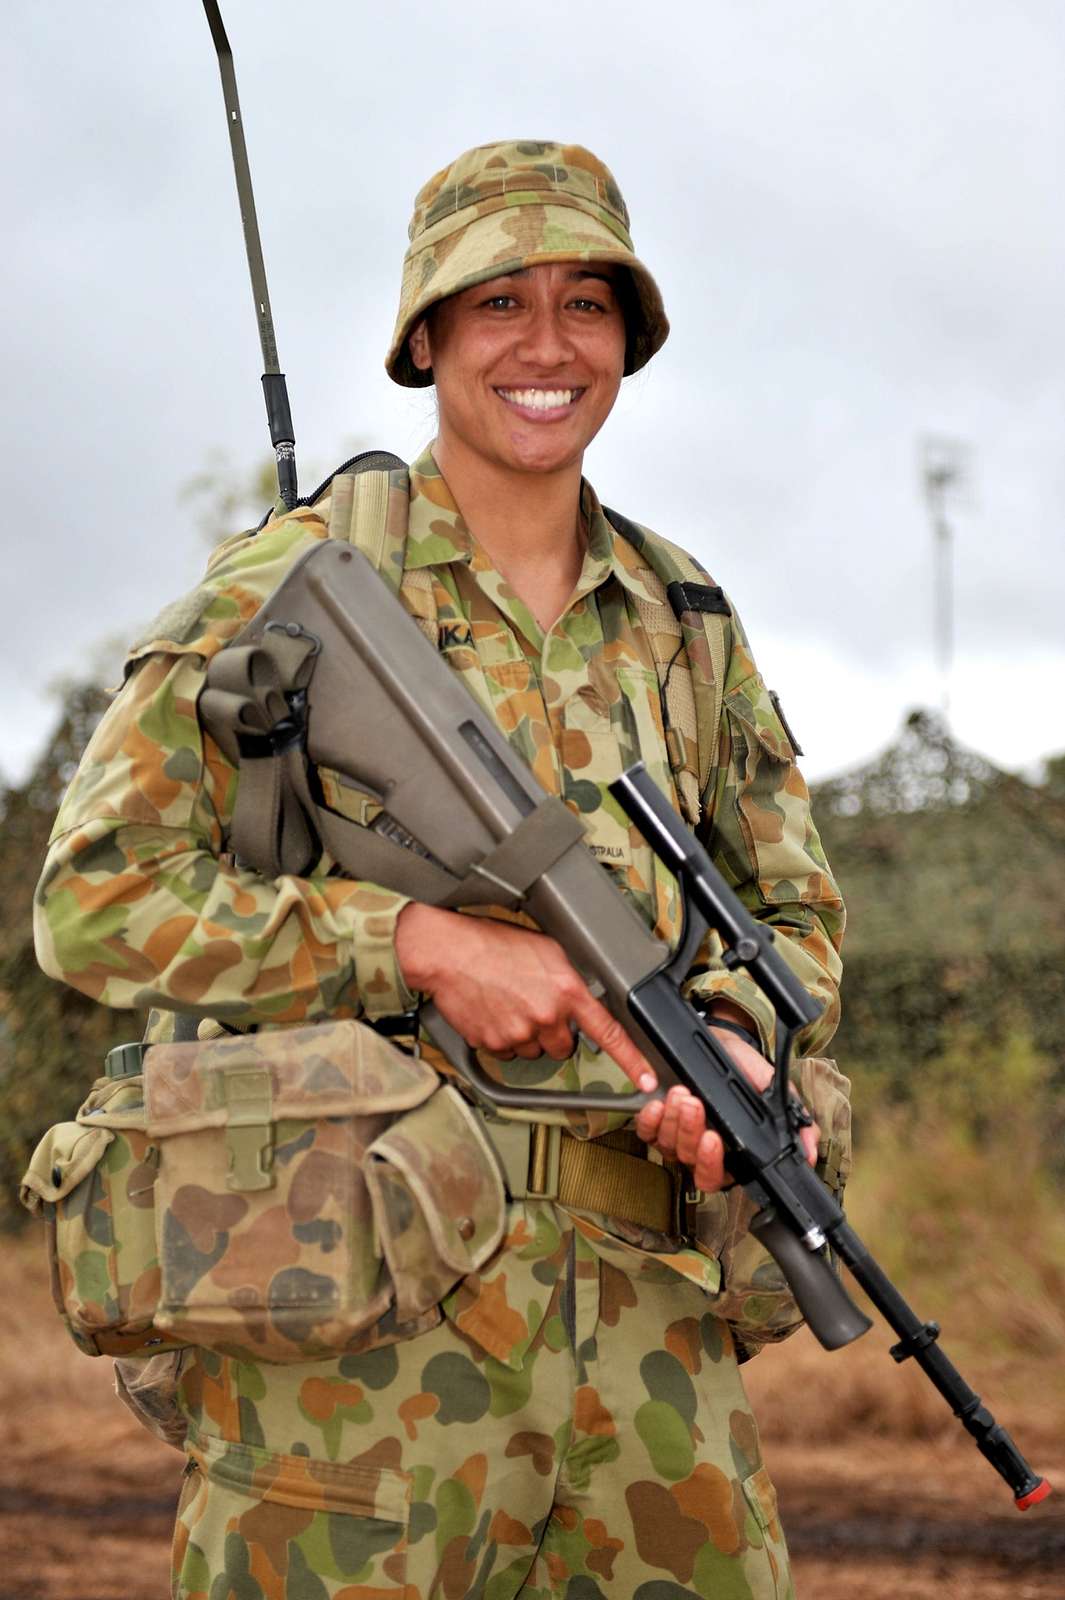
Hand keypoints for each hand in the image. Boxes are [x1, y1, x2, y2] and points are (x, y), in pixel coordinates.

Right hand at [395, 904, 658, 1085]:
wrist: (448, 953)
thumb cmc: (494, 944)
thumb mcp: (547, 949)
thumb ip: (570, 978)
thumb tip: (581, 997)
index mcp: (566, 990)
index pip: (609, 1032)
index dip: (633, 1061)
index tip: (648, 1080)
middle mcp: (546, 1016)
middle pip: (563, 1046)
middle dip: (553, 1032)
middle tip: (534, 1005)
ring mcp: (519, 1033)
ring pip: (534, 1051)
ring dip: (527, 1035)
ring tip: (508, 1003)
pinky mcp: (494, 1044)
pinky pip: (507, 1053)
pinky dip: (502, 1039)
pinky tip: (493, 1012)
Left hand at [634, 1010, 819, 1192]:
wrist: (723, 1042)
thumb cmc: (746, 1070)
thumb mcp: (772, 1090)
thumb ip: (794, 1120)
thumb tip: (810, 1151)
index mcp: (730, 1153)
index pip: (717, 1176)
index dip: (712, 1163)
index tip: (714, 1138)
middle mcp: (701, 1151)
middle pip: (689, 1161)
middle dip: (690, 1132)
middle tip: (695, 1103)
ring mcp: (677, 1138)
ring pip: (668, 1145)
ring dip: (674, 1120)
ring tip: (682, 1092)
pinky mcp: (657, 1121)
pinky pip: (647, 1132)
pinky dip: (649, 1119)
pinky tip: (657, 1103)